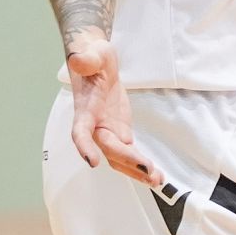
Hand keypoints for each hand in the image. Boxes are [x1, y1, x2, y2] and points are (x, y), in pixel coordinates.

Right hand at [65, 34, 160, 185]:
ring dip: (136, 171)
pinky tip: (157, 177)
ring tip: (156, 180)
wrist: (97, 64)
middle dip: (127, 161)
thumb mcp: (92, 54)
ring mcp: (108, 133)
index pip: (80, 131)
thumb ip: (86, 59)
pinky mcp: (120, 134)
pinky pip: (130, 154)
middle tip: (148, 169)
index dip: (84, 146)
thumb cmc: (92, 58)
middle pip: (108, 149)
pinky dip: (141, 166)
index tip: (92, 160)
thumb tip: (79, 59)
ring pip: (119, 158)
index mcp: (85, 110)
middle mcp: (94, 126)